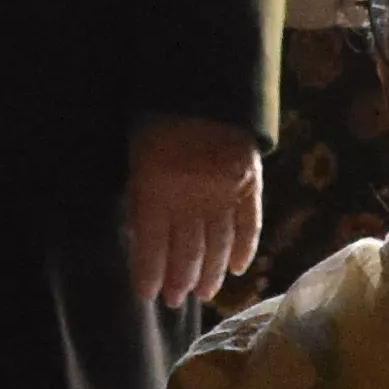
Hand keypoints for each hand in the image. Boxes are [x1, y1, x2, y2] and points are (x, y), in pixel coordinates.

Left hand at [127, 119, 264, 308]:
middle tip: (176, 301)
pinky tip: (239, 268)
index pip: (152, 243)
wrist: (207, 87)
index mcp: (157, 189)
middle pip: (186, 251)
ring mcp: (224, 195)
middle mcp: (191, 199)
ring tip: (204, 293)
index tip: (148, 294)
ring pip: (217, 245)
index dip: (150, 272)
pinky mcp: (250, 187)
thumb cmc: (161, 120)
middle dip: (180, 280)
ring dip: (210, 273)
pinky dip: (245, 249)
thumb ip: (141, 196)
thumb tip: (139, 235)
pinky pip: (249, 226)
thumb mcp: (138, 156)